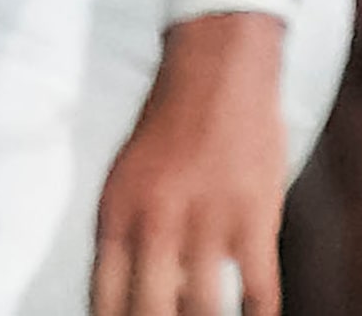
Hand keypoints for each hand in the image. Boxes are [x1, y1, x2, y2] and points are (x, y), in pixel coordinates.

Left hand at [92, 16, 289, 315]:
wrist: (218, 69)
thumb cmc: (170, 127)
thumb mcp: (127, 181)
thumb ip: (128, 240)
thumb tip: (141, 298)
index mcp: (117, 218)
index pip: (103, 305)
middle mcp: (156, 225)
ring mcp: (207, 221)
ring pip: (202, 310)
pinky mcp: (255, 214)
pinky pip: (258, 288)